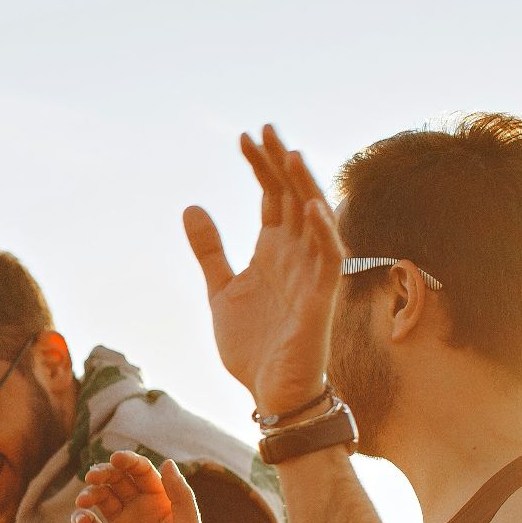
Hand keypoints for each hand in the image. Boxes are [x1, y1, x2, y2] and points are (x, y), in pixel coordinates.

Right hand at [73, 454, 213, 522]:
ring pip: (100, 500)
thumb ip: (181, 497)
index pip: (142, 473)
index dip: (129, 461)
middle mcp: (140, 513)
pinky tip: (82, 520)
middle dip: (104, 473)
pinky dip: (81, 518)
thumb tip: (168, 462)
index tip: (116, 459)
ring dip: (90, 493)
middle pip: (117, 481)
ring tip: (85, 499)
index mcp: (162, 504)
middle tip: (94, 475)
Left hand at [184, 124, 344, 414]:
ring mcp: (311, 275)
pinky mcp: (322, 300)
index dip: (260, 167)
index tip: (243, 137)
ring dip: (303, 187)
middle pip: (293, 198)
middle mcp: (296, 255)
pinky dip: (324, 232)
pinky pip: (330, 260)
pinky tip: (312, 207)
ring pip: (314, 220)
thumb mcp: (221, 291)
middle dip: (279, 164)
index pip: (272, 196)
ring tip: (288, 154)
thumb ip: (210, 251)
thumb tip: (192, 206)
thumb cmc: (254, 346)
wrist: (271, 394)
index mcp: (274, 251)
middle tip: (264, 129)